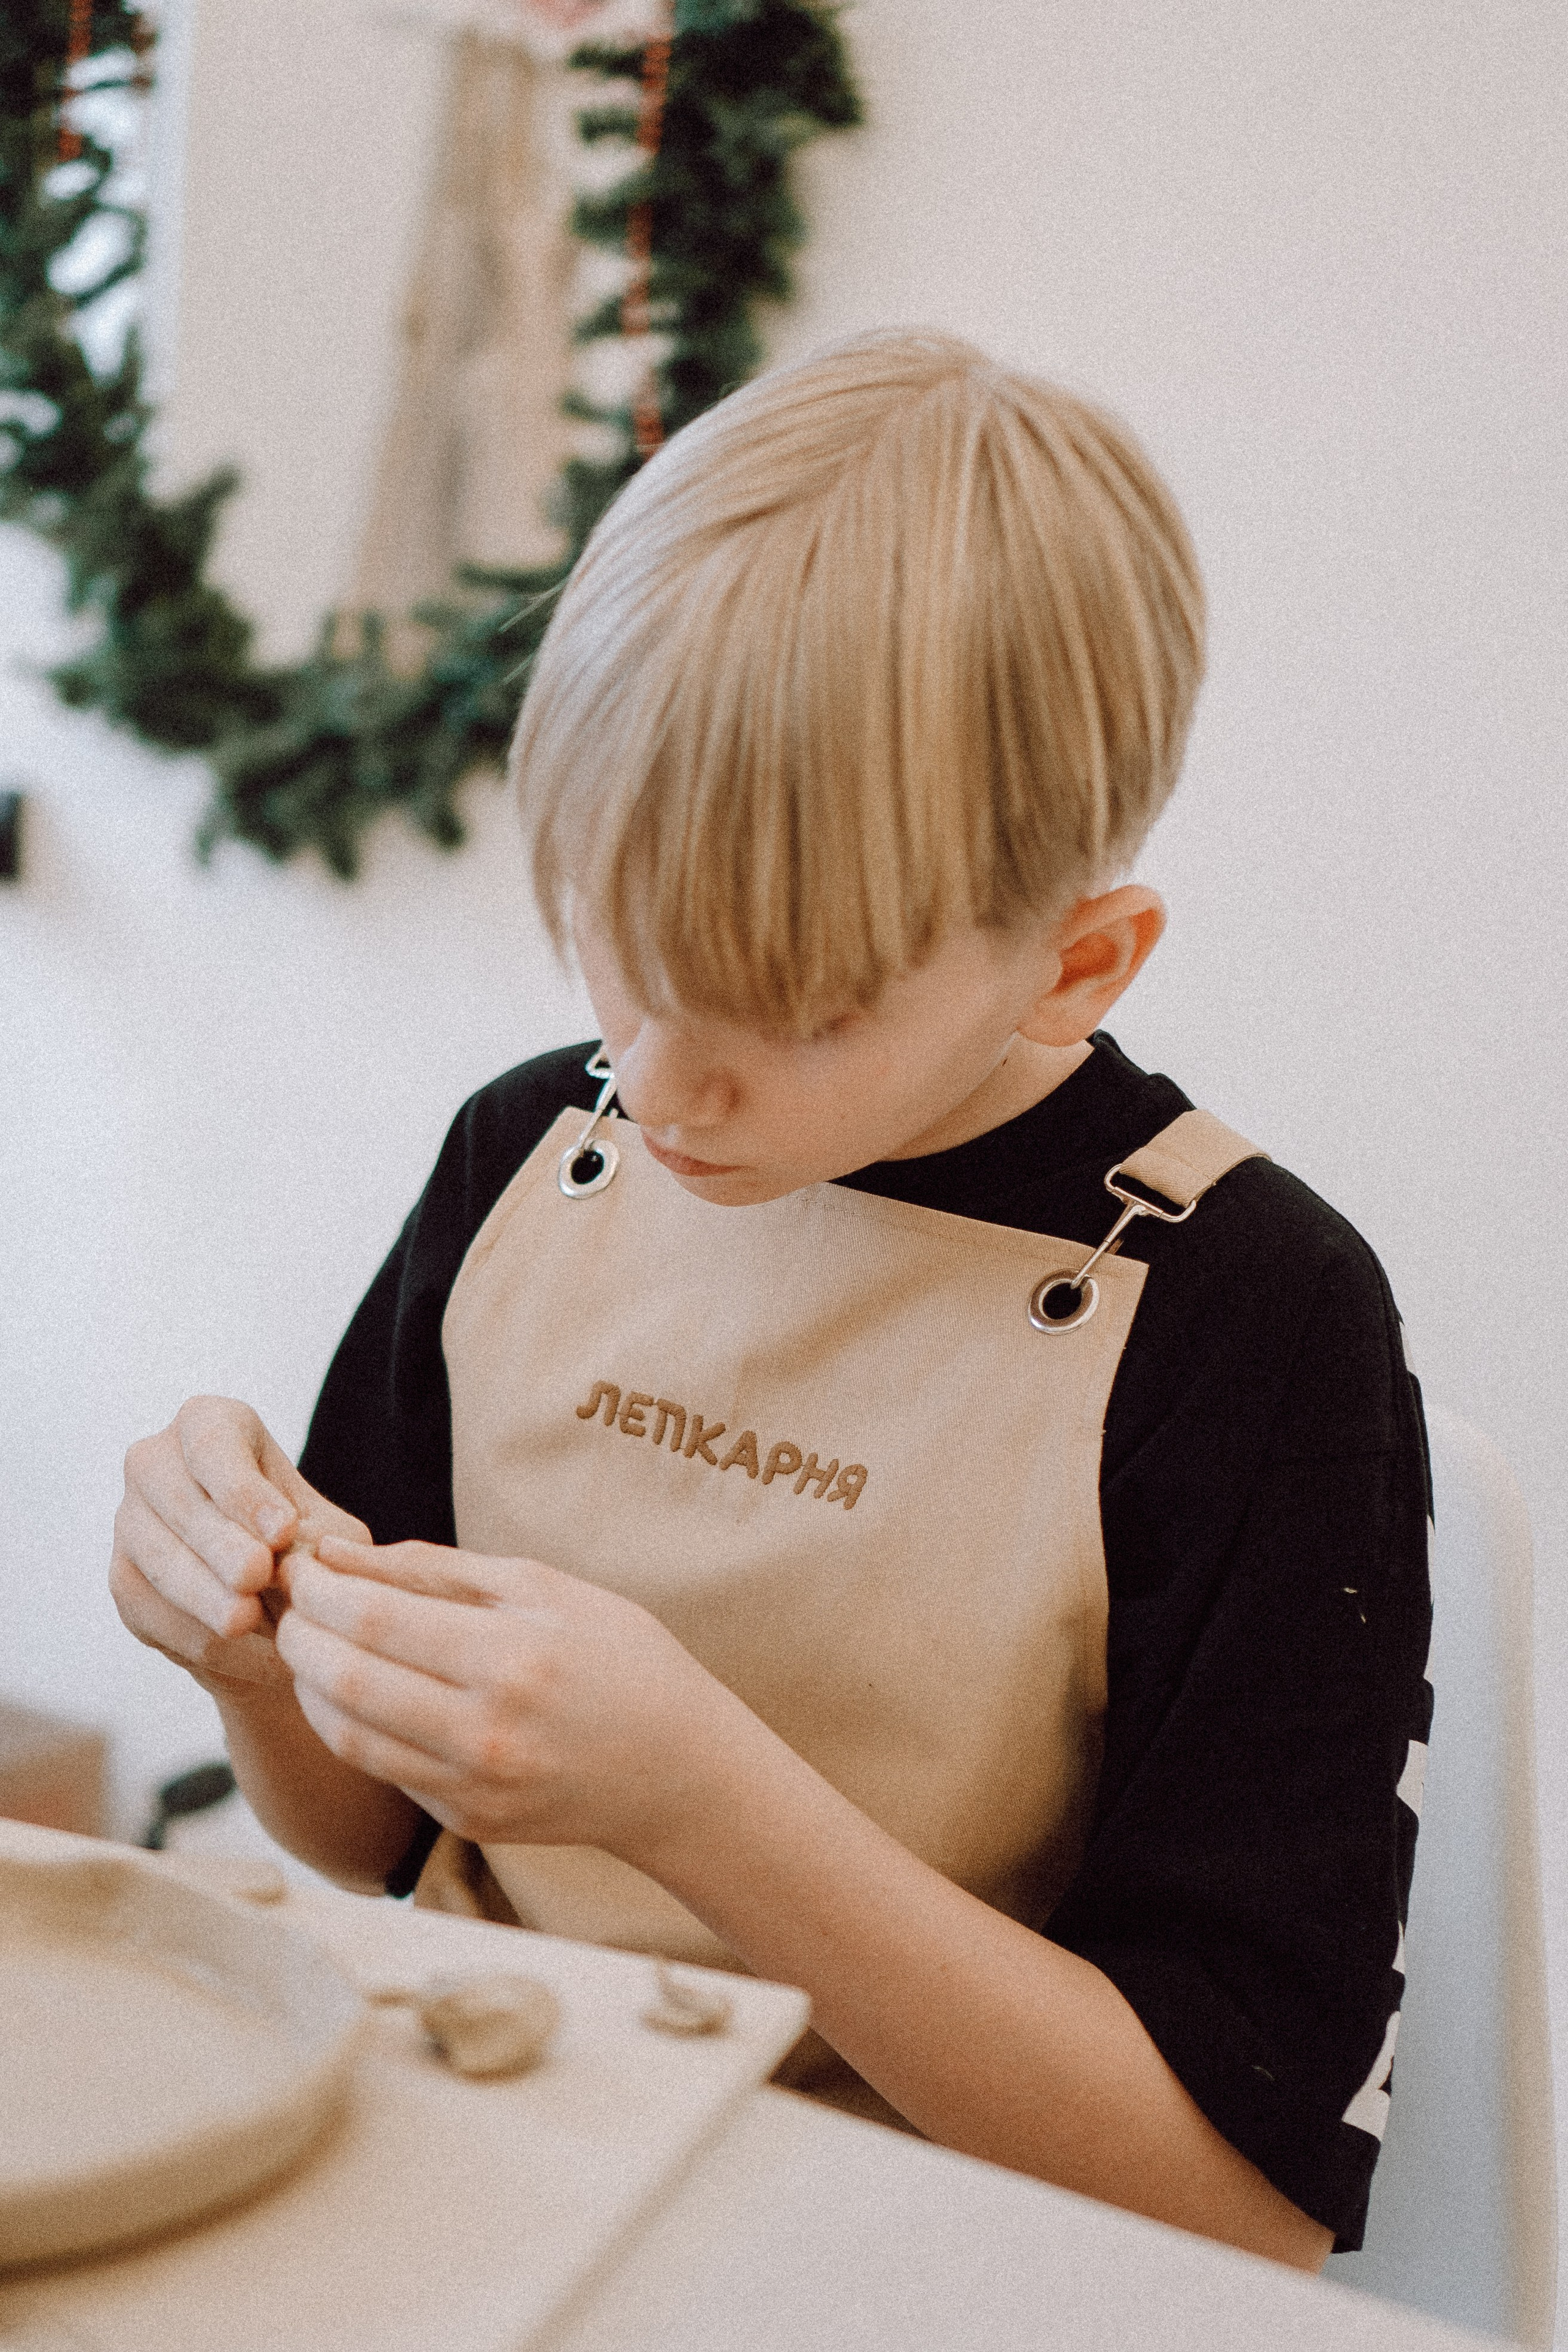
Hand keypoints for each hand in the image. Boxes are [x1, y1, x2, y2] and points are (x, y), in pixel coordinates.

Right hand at [110, 1396, 369, 1696]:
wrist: (270, 1599)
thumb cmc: (304, 1544)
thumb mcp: (326, 1532)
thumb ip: (316, 1539)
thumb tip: (288, 1554)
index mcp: (209, 1423)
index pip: (213, 1445)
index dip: (244, 1490)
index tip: (282, 1529)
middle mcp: (155, 1462)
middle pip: (179, 1502)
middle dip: (219, 1544)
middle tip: (257, 1576)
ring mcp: (129, 1521)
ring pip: (156, 1560)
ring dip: (202, 1596)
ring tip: (246, 1622)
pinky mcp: (122, 1580)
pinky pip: (150, 1612)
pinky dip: (196, 1637)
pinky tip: (243, 1655)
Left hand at [276, 1538, 741, 1857]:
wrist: (680, 1771)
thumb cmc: (622, 1658)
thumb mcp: (545, 1587)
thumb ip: (437, 1569)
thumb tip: (340, 1553)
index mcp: (510, 1657)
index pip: (371, 1620)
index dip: (318, 1589)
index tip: (303, 1563)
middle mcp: (485, 1731)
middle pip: (344, 1679)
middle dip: (299, 1632)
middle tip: (292, 1600)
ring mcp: (473, 1785)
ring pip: (346, 1735)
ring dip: (309, 1684)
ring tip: (310, 1642)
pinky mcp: (466, 1819)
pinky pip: (381, 1768)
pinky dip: (348, 1724)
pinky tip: (352, 1688)